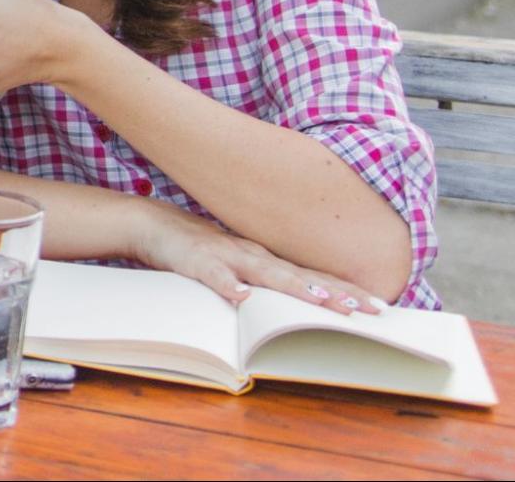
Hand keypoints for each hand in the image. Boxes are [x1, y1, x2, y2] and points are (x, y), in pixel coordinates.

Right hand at [129, 198, 383, 314]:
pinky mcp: (197, 260)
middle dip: (335, 292)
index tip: (379, 306)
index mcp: (266, 259)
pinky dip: (228, 284)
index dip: (346, 290)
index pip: (313, 276)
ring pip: (266, 272)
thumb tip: (305, 299)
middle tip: (367, 309)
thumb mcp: (238, 265)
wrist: (153, 224)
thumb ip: (267, 279)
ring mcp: (226, 255)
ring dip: (294, 286)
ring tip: (321, 301)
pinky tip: (241, 296)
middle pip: (301, 275)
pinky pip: (214, 275)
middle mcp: (254, 255)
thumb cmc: (200, 249)